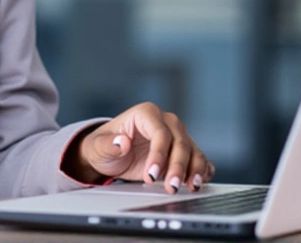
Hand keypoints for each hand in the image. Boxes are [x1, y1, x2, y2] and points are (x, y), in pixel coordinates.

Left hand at [64, 102, 212, 193]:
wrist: (110, 154)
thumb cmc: (104, 146)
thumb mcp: (98, 146)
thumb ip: (108, 144)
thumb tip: (121, 142)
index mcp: (146, 114)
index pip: (160, 132)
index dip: (158, 154)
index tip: (151, 175)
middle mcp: (166, 121)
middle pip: (180, 142)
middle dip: (177, 167)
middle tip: (171, 187)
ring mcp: (177, 135)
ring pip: (193, 150)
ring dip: (194, 170)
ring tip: (191, 186)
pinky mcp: (183, 151)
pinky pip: (199, 158)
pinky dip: (202, 169)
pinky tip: (200, 180)